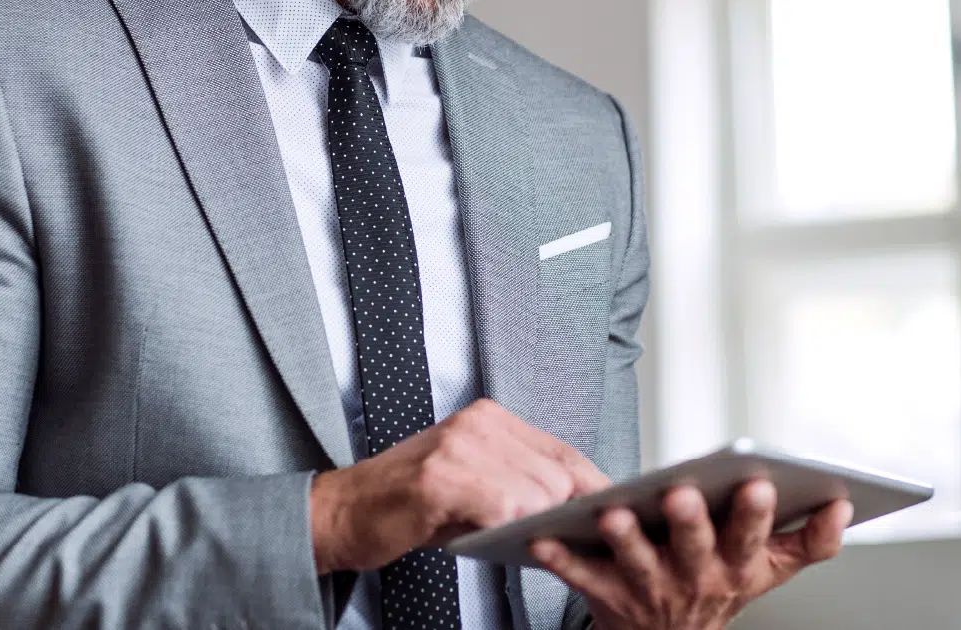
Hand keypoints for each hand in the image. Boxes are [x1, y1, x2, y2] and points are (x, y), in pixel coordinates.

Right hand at [307, 399, 609, 573]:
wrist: (343, 512)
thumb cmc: (412, 505)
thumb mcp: (473, 483)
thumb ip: (520, 483)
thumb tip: (579, 508)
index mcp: (491, 418)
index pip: (563, 451)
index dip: (593, 484)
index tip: (617, 509)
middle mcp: (478, 423)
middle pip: (557, 473)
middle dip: (566, 512)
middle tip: (564, 539)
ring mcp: (459, 447)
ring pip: (536, 491)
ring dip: (535, 524)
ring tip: (526, 541)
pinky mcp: (440, 478)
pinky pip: (501, 506)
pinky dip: (507, 527)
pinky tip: (496, 537)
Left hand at [530, 481, 852, 629]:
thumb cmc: (718, 585)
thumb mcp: (771, 567)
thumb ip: (811, 539)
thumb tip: (842, 504)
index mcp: (737, 565)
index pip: (753, 539)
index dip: (757, 516)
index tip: (758, 484)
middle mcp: (695, 578)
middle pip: (695, 548)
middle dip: (689, 523)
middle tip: (681, 494)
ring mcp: (649, 588)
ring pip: (637, 561)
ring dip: (625, 538)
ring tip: (613, 513)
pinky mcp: (605, 593)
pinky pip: (579, 575)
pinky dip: (560, 558)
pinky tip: (542, 537)